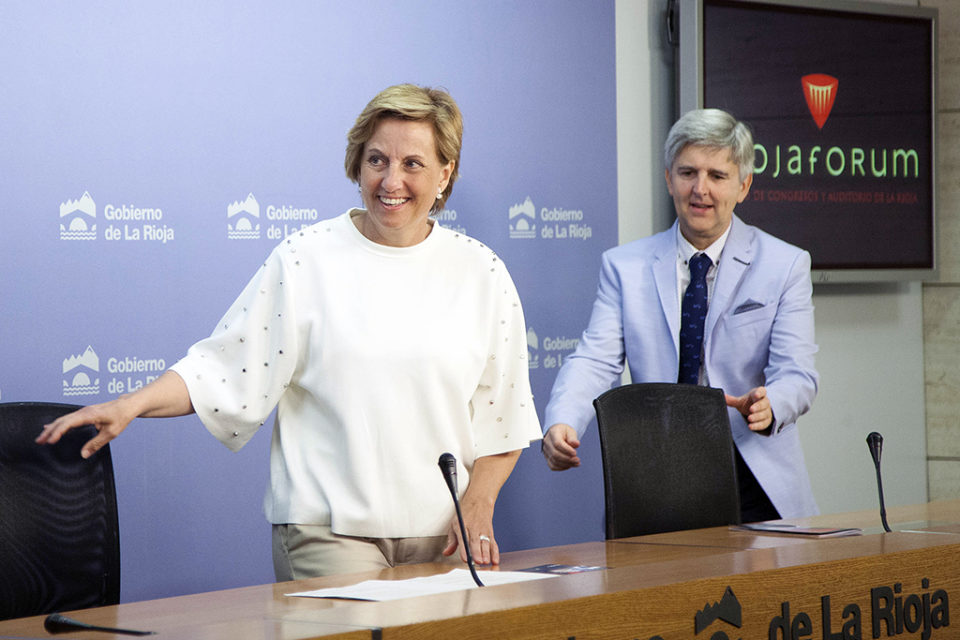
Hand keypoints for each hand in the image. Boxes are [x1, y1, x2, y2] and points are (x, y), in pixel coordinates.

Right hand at [35, 370, 192, 457]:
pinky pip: (68, 418)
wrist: (128, 405)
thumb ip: (96, 444)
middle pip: (61, 421)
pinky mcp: (84, 413)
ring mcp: (83, 411)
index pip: (68, 423)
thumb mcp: (111, 433)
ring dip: (51, 428)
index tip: (50, 441)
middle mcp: (83, 411)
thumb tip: (84, 454)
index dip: (57, 432)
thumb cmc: (121, 416)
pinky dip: (58, 424)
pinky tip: (51, 427)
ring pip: (63, 419)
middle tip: (39, 441)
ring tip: (42, 437)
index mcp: (88, 415)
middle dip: (49, 431)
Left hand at [442, 495, 498, 565]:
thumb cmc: (465, 514)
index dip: (464, 550)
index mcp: (462, 525)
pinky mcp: (490, 532)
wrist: (479, 500)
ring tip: (486, 562)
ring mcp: (483, 529)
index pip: (462, 539)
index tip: (465, 559)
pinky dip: (495, 552)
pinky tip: (495, 560)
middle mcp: (473, 527)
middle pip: (475, 542)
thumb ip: (451, 541)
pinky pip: (493, 543)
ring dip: (486, 553)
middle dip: (477, 552)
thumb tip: (446, 553)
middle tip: (478, 561)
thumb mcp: (454, 524)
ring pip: (485, 542)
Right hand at [541, 423, 580, 469]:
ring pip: (554, 461)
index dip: (566, 450)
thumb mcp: (570, 431)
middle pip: (555, 454)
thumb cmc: (565, 432)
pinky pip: (552, 466)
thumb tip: (576, 444)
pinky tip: (569, 465)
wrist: (558, 434)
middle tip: (577, 460)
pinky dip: (562, 467)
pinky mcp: (547, 457)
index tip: (575, 453)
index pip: (557, 444)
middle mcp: (547, 442)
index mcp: (553, 433)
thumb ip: (573, 437)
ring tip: (576, 463)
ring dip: (566, 464)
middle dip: (568, 459)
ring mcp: (546, 451)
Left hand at [725, 386, 772, 431]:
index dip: (759, 393)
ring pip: (764, 414)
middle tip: (751, 409)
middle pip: (764, 403)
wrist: (756, 412)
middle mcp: (765, 402)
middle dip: (758, 406)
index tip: (756, 395)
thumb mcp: (740, 401)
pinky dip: (757, 425)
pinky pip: (763, 423)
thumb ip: (731, 400)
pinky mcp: (767, 421)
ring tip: (749, 418)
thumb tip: (721, 396)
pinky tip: (751, 426)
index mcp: (758, 394)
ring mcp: (767, 412)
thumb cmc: (748, 404)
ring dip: (757, 417)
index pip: (762, 391)